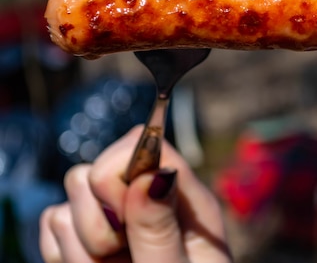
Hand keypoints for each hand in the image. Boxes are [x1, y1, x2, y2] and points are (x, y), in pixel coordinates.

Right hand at [39, 126, 230, 262]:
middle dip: (98, 221)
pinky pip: (52, 222)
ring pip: (68, 198)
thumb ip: (161, 229)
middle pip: (96, 169)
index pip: (143, 144)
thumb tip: (151, 173)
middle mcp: (147, 197)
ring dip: (82, 244)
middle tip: (121, 256)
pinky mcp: (84, 235)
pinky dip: (64, 253)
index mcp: (183, 199)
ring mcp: (114, 215)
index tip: (128, 219)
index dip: (122, 176)